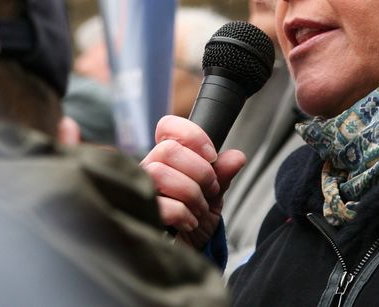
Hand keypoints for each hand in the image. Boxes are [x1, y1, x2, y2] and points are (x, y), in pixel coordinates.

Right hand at [140, 115, 245, 248]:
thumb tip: (237, 157)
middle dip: (200, 171)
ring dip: (192, 194)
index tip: (212, 157)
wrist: (188, 253)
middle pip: (168, 150)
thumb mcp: (214, 196)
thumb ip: (223, 174)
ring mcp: (141, 190)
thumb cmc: (195, 220)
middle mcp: (149, 168)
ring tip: (199, 210)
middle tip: (211, 190)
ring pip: (160, 173)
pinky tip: (189, 223)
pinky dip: (183, 213)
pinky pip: (160, 204)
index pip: (168, 126)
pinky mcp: (141, 214)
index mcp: (167, 158)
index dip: (192, 136)